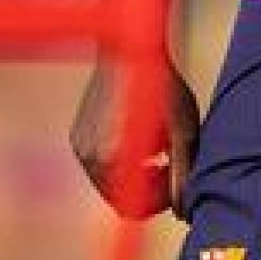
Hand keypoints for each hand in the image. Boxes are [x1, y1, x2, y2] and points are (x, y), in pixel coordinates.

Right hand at [70, 57, 199, 220]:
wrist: (130, 48)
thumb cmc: (162, 86)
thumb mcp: (184, 132)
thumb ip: (183, 176)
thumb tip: (182, 212)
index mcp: (112, 159)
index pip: (133, 210)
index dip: (159, 202)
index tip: (174, 175)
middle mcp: (89, 156)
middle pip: (118, 198)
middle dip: (146, 187)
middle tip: (168, 161)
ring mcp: (79, 145)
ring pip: (109, 181)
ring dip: (133, 174)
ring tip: (155, 145)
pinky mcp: (77, 134)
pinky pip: (99, 163)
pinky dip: (118, 158)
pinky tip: (137, 133)